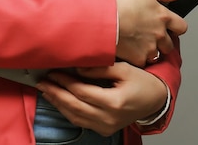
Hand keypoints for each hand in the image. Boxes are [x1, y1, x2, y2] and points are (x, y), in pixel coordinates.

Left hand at [36, 63, 168, 136]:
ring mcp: (106, 127)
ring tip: (46, 90)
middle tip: (41, 82)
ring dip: (58, 103)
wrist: (155, 100)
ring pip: (75, 116)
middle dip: (56, 93)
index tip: (53, 72)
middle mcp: (108, 118)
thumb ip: (99, 69)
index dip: (65, 82)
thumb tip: (78, 68)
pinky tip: (59, 101)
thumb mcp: (123, 68)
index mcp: (113, 102)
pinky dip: (68, 111)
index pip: (81, 91)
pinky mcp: (104, 129)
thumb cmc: (141, 82)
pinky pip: (81, 121)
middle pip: (74, 106)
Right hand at [114, 0, 186, 65]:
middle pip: (170, 44)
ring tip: (136, 40)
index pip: (181, 26)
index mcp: (163, 16)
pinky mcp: (139, 59)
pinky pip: (142, 61)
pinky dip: (137, 56)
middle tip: (149, 33)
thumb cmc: (120, 3)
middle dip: (162, 40)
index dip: (175, 26)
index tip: (168, 26)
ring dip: (150, 49)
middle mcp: (160, 34)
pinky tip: (129, 47)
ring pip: (157, 54)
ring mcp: (150, 48)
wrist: (104, 20)